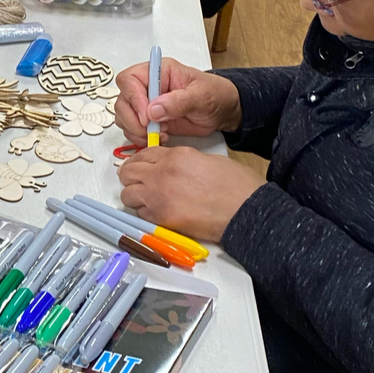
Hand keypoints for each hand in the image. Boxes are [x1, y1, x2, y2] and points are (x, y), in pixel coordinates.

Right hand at [115, 57, 242, 144]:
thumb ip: (178, 101)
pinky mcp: (149, 120)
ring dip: (135, 130)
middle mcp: (148, 86)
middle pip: (122, 100)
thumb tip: (153, 109)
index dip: (133, 98)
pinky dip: (140, 138)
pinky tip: (160, 138)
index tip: (146, 116)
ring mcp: (146, 104)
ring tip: (158, 135)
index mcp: (158, 72)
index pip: (130, 79)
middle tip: (149, 130)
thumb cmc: (215, 95)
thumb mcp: (201, 95)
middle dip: (132, 119)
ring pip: (123, 117)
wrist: (223, 111)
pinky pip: (133, 130)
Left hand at [118, 144, 264, 242]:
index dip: (139, 161)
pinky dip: (145, 213)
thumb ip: (181, 161)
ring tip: (149, 200)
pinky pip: (140, 214)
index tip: (140, 167)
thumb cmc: (236, 186)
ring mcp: (159, 196)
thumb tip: (169, 167)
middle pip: (127, 172)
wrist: (246, 211)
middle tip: (140, 183)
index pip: (142, 154)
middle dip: (131, 177)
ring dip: (135, 196)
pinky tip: (159, 213)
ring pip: (127, 195)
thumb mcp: (206, 160)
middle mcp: (161, 173)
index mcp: (175, 156)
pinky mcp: (162, 218)